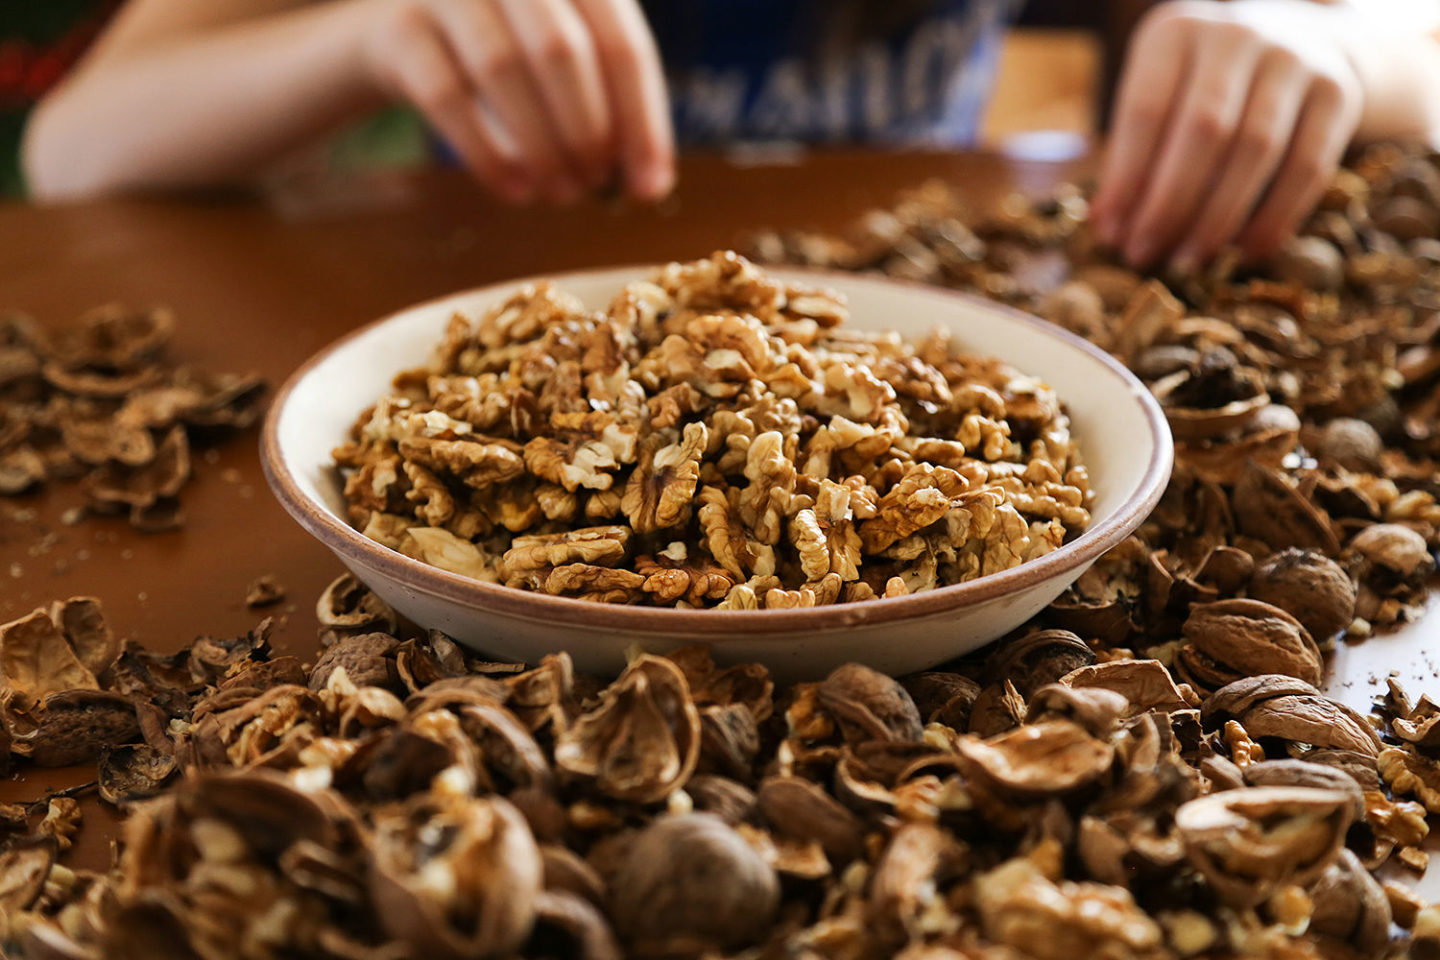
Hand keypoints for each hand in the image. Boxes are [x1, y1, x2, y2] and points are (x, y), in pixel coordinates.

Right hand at [359, 0, 673, 204]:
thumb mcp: (562, 61)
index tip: (650, 186)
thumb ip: (609, 106)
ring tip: (560, 193)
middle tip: (595, 185)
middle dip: (588, 132)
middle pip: (562, 52)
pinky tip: (517, 191)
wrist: (402, 34)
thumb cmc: (504, 55)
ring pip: (502, 68)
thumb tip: (650, 183)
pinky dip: (488, 154)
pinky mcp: (398, 28)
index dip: (641, 121)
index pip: (621, 43)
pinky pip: (447, 96)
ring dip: (541, 147)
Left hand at [1090, 0, 1364, 269]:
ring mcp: (1295, 58)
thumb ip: (1131, 152)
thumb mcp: (1158, 94)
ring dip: (1217, 217)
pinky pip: (1308, 166)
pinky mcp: (1338, 92)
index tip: (1109, 233)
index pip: (1146, 111)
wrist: (1294, 41)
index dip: (1126, 180)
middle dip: (1169, 205)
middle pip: (1204, 131)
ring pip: (1256, 150)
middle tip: (1144, 255)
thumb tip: (1109, 227)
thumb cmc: (1199, 84)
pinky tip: (1246, 252)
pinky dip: (1276, 217)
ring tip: (1187, 261)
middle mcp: (1238, 35)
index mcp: (1178, 32)